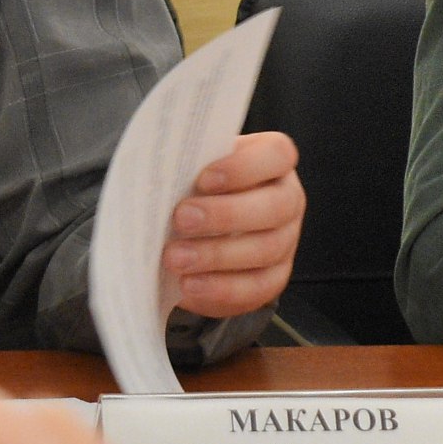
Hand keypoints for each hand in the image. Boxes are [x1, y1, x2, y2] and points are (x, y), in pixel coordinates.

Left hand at [167, 131, 304, 318]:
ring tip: (175, 258)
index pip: (277, 155)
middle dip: (226, 214)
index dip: (245, 167)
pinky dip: (222, 288)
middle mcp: (287, 199)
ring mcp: (286, 240)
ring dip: (217, 255)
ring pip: (267, 248)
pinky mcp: (275, 278)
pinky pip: (258, 287)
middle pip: (276, 205)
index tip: (203, 179)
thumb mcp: (191, 174)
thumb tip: (156, 179)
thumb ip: (184, 172)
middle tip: (181, 219)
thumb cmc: (193, 193)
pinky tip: (190, 284)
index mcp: (272, 163)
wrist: (193, 237)